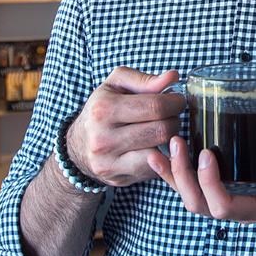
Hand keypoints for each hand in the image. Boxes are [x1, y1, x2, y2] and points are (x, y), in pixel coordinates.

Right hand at [66, 67, 184, 187]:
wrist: (78, 146)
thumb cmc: (102, 109)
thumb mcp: (116, 85)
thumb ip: (144, 79)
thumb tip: (172, 77)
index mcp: (103, 109)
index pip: (156, 106)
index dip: (175, 102)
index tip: (177, 101)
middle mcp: (103, 138)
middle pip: (161, 130)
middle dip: (174, 120)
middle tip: (172, 116)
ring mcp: (109, 162)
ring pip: (160, 151)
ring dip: (170, 140)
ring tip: (163, 130)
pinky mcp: (117, 178)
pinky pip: (153, 169)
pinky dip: (162, 158)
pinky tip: (156, 147)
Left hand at [148, 138, 255, 222]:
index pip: (225, 207)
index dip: (210, 184)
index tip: (208, 154)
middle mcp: (241, 208)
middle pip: (201, 205)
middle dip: (184, 177)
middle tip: (178, 144)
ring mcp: (232, 200)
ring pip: (192, 198)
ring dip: (174, 175)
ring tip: (160, 149)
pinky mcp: (227, 186)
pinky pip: (195, 186)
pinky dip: (175, 173)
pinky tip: (163, 154)